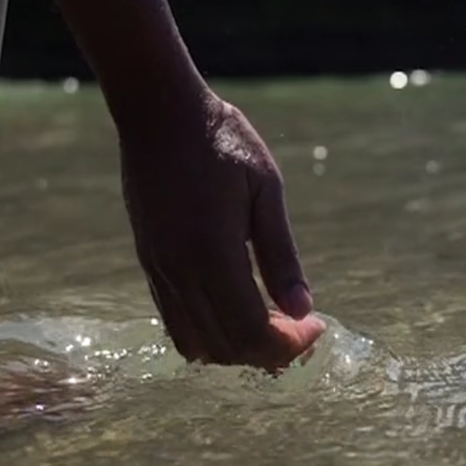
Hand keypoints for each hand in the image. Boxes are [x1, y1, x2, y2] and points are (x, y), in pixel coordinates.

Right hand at [119, 93, 325, 370]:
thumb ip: (281, 254)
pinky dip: (209, 336)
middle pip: (226, 346)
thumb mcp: (265, 189)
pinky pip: (175, 323)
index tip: (316, 325)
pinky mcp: (149, 265)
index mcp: (212, 252)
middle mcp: (180, 271)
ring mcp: (159, 271)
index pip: (251, 330)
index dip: (289, 343)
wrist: (158, 114)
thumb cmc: (221, 141)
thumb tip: (302, 310)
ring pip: (197, 344)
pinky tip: (236, 312)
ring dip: (238, 348)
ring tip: (271, 325)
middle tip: (301, 329)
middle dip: (270, 351)